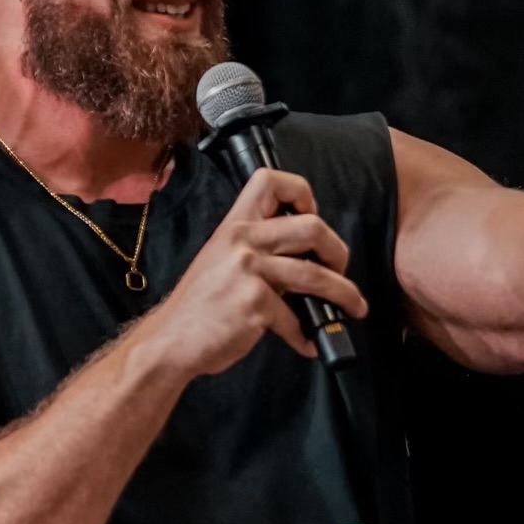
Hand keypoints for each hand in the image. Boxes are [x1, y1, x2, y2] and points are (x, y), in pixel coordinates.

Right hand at [146, 166, 368, 377]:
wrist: (170, 341)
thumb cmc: (199, 307)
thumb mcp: (221, 260)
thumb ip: (256, 249)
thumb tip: (306, 257)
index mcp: (235, 225)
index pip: (271, 181)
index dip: (302, 194)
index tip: (312, 215)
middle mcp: (242, 240)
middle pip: (312, 227)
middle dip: (337, 251)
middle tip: (339, 270)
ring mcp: (248, 271)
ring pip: (314, 274)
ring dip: (344, 294)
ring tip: (353, 308)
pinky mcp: (254, 304)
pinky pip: (297, 318)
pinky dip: (309, 335)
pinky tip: (310, 343)